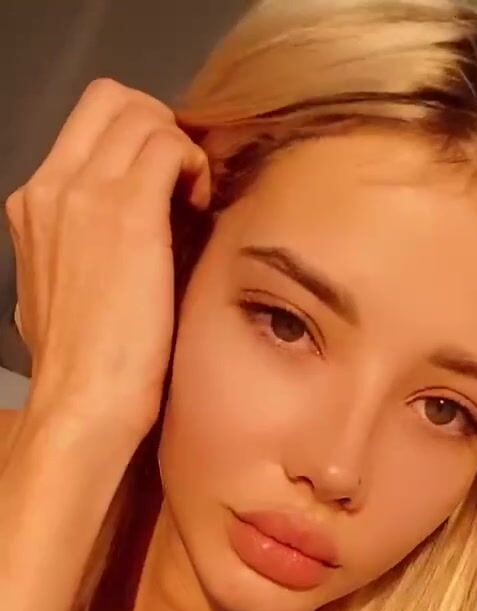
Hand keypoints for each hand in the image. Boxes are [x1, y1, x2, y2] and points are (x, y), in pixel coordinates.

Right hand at [4, 77, 210, 452]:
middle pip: (111, 101)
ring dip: (181, 147)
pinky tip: (202, 207)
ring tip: (196, 199)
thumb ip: (75, 257)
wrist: (82, 404)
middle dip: (160, 125)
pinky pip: (168, 145)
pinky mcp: (127, 214)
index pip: (87, 127)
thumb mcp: (59, 298)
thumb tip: (112, 252)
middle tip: (185, 177)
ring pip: (142, 115)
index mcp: (33, 206)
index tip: (165, 181)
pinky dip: (195, 164)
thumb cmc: (83, 370)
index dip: (135, 138)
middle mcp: (51, 188)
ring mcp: (85, 195)